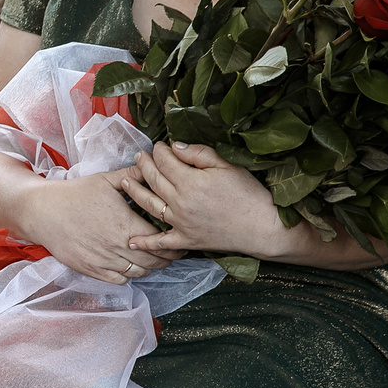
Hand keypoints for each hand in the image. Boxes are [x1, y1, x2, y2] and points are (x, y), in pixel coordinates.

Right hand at [15, 171, 175, 284]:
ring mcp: (104, 261)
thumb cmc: (75, 194)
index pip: (161, 241)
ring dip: (150, 267)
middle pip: (154, 261)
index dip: (173, 243)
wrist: (43, 212)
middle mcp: (117, 246)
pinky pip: (120, 280)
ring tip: (154, 260)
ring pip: (139, 272)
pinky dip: (130, 275)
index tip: (178, 240)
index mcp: (125, 224)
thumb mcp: (106, 180)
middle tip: (173, 252)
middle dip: (167, 258)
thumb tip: (152, 166)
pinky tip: (131, 266)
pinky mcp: (92, 270)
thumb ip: (133, 176)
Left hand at [115, 142, 286, 257]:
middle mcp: (179, 202)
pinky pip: (161, 242)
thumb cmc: (248, 193)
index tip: (159, 145)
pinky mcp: (186, 240)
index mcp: (189, 181)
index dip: (159, 151)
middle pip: (153, 180)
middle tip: (138, 156)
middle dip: (144, 165)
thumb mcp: (227, 166)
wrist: (262, 227)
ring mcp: (180, 223)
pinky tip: (132, 241)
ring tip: (125, 182)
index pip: (165, 161)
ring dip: (135, 193)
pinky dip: (146, 243)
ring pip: (149, 206)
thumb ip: (199, 154)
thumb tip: (175, 146)